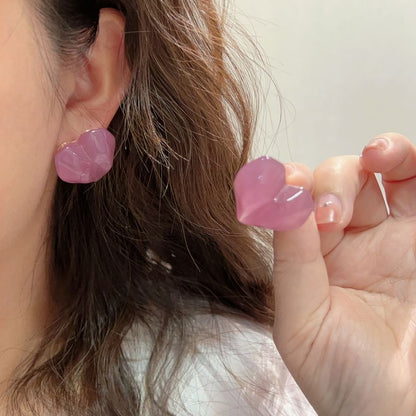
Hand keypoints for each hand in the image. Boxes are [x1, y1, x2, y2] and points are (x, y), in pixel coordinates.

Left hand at [273, 133, 415, 415]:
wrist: (401, 410)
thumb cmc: (345, 378)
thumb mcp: (302, 321)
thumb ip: (291, 261)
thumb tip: (279, 202)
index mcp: (312, 258)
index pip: (297, 204)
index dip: (290, 186)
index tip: (284, 181)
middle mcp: (350, 242)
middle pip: (338, 181)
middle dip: (332, 182)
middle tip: (332, 214)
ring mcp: (394, 238)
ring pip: (386, 173)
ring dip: (381, 154)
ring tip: (377, 156)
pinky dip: (414, 167)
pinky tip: (399, 164)